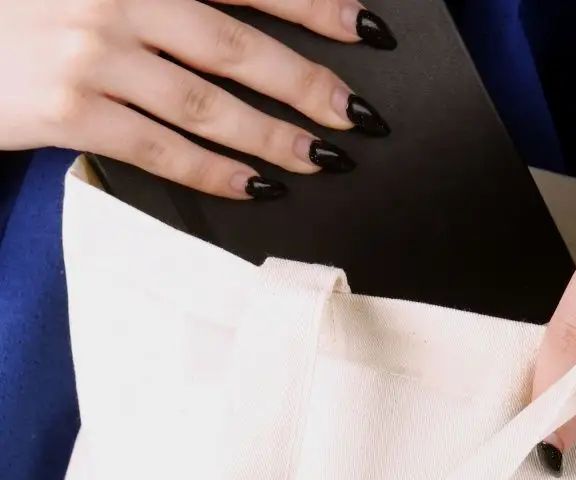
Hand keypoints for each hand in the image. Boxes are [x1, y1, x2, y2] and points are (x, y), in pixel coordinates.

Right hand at [0, 0, 395, 196]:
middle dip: (305, 83)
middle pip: (234, 45)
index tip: (363, 26)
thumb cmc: (24, 7)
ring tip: (319, 160)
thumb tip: (239, 31)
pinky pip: (160, 150)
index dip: (310, 3)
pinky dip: (214, 173)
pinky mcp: (68, 109)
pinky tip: (253, 187)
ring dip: (272, 137)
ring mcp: (91, 52)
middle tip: (355, 114)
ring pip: (205, 104)